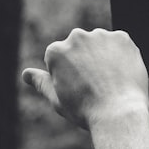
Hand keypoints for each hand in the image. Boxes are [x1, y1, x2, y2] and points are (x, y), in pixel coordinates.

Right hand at [22, 28, 148, 130]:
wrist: (119, 113)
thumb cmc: (85, 110)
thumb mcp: (57, 99)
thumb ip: (41, 82)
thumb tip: (26, 74)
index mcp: (56, 51)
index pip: (59, 60)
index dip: (67, 78)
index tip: (77, 91)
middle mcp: (76, 37)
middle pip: (78, 49)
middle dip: (83, 63)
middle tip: (93, 86)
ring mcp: (100, 35)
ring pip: (99, 45)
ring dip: (101, 58)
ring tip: (108, 82)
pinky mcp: (122, 38)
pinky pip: (118, 45)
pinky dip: (119, 57)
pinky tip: (120, 75)